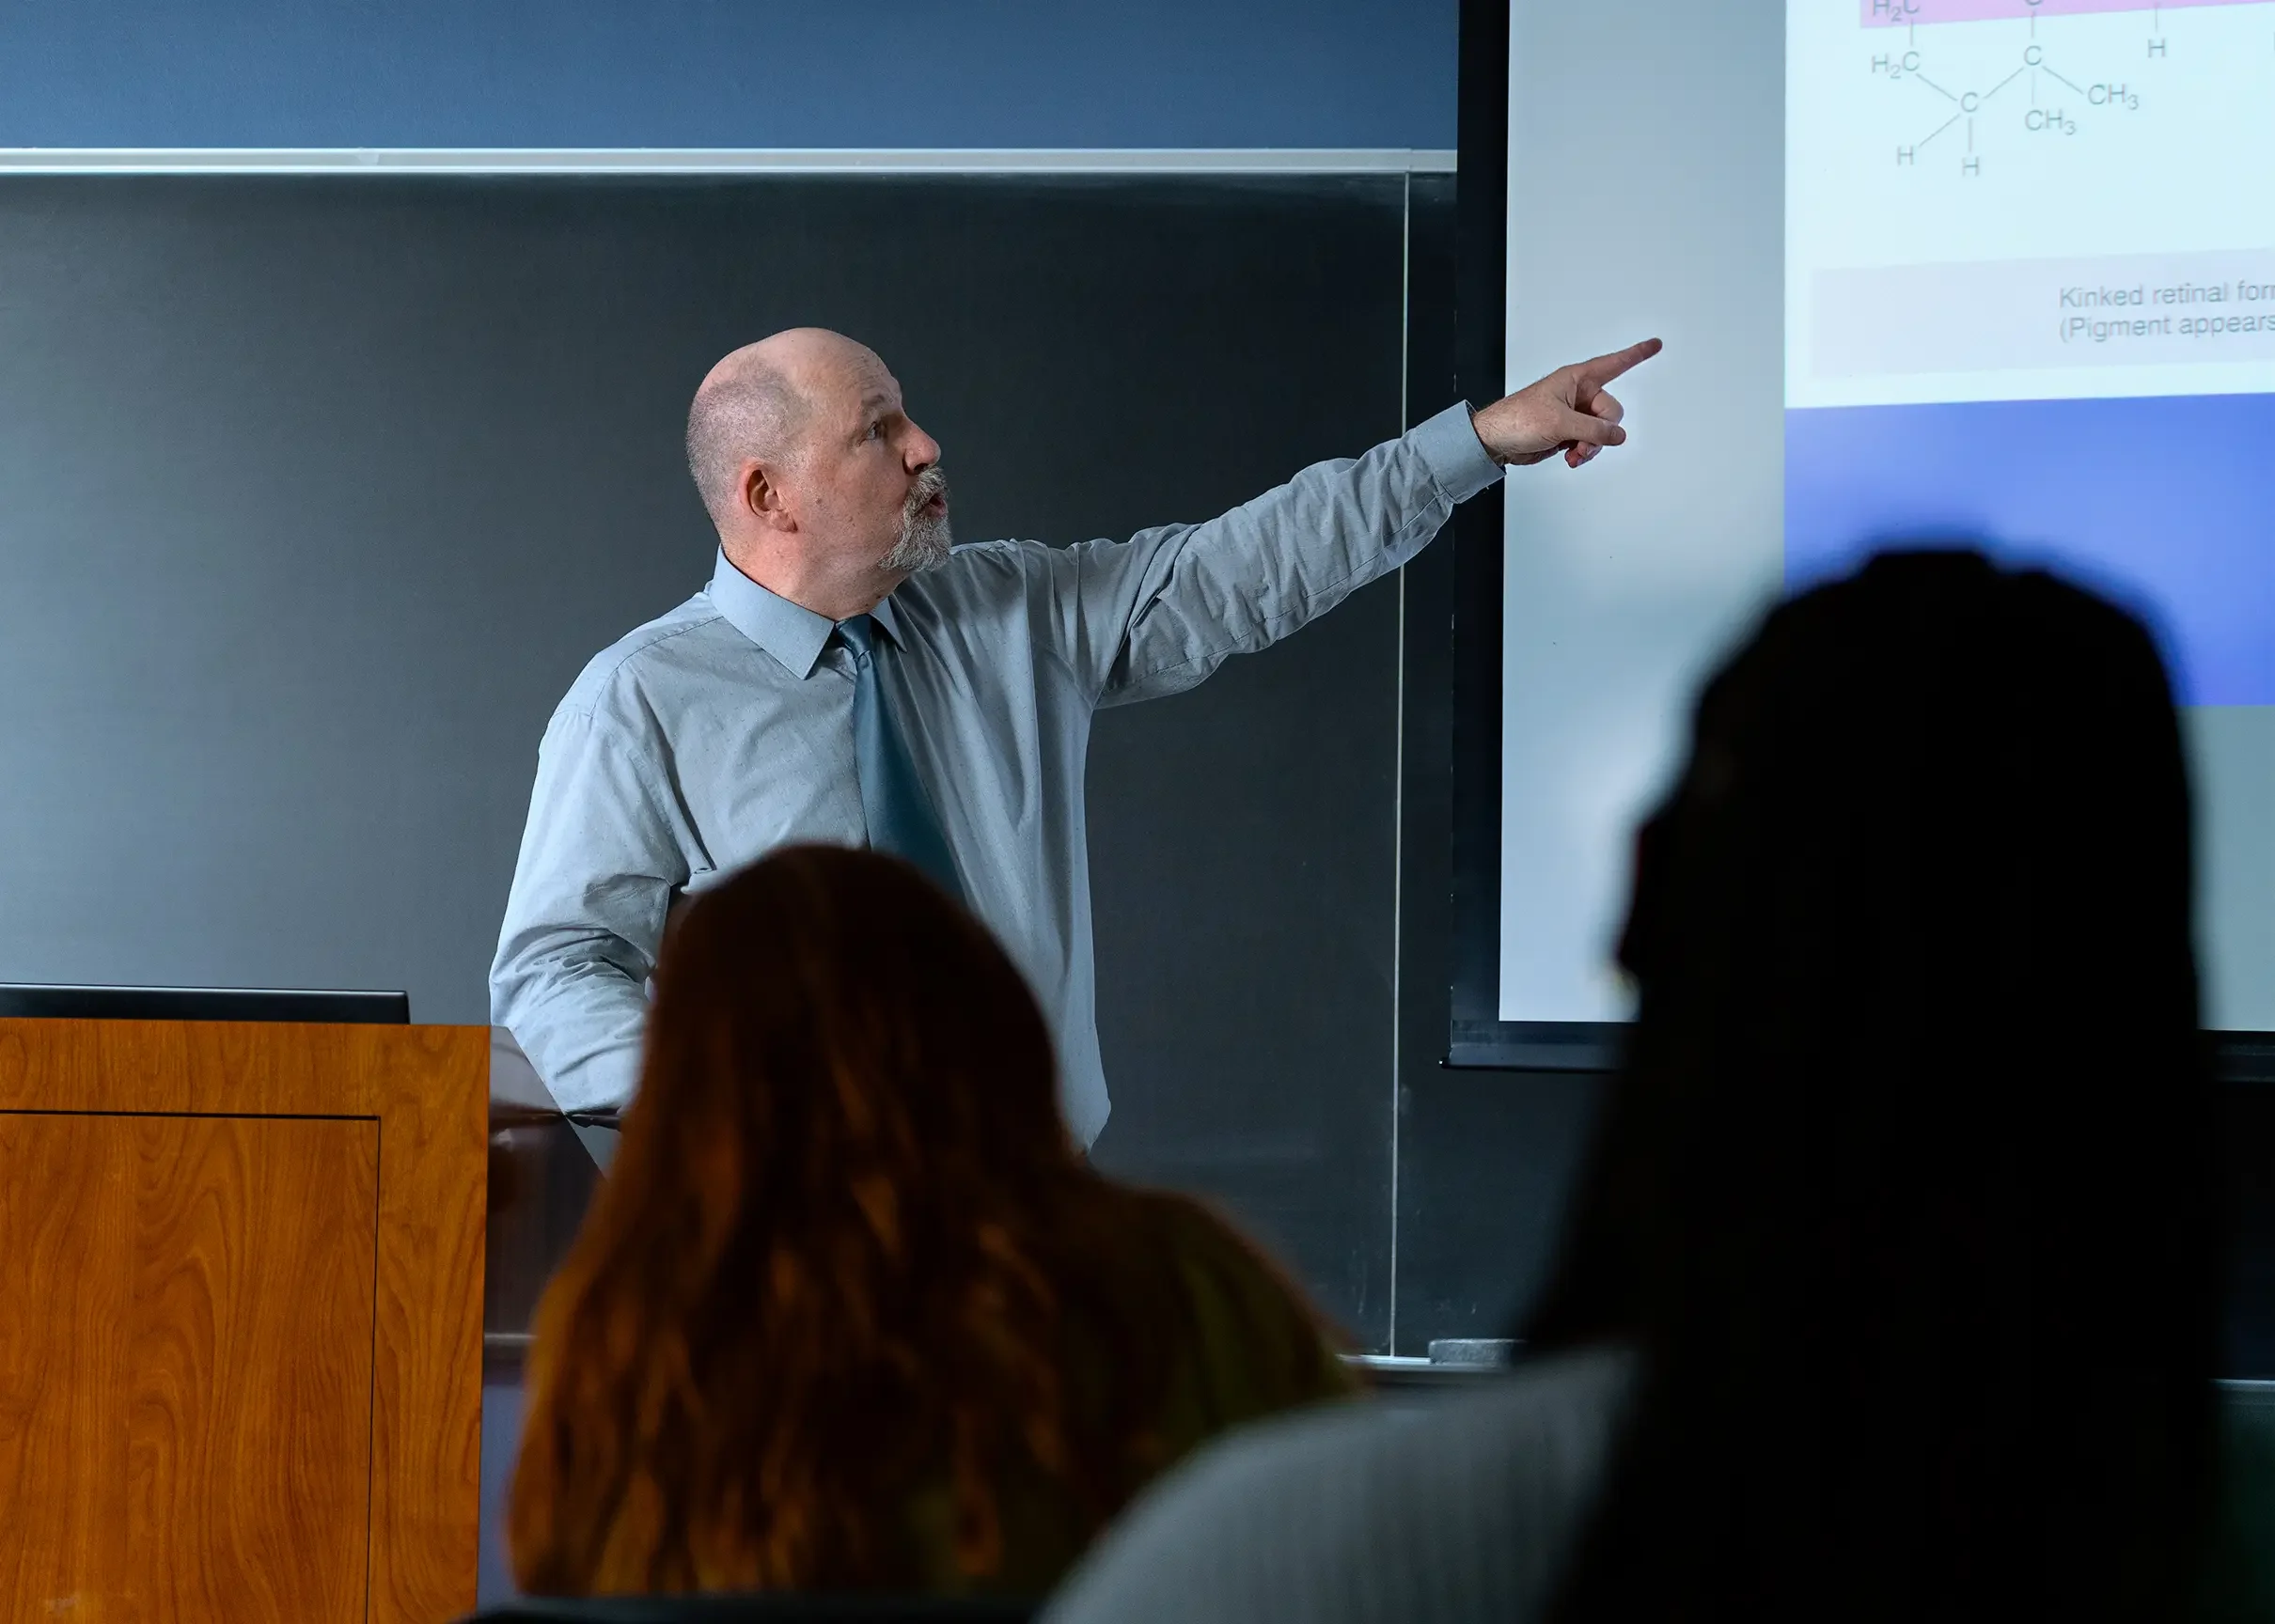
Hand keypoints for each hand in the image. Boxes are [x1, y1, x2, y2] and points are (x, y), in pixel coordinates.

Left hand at [1469, 338, 1662, 469]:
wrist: (1495, 441)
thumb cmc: (1517, 419)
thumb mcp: (1560, 422)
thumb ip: (1593, 429)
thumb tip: (1618, 435)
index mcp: (1576, 379)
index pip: (1614, 364)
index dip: (1636, 354)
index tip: (1655, 344)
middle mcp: (1578, 393)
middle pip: (1611, 412)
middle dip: (1600, 432)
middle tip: (1582, 443)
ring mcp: (1574, 413)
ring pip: (1602, 431)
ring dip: (1591, 446)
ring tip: (1573, 453)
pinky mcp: (1568, 431)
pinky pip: (1590, 441)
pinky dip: (1584, 452)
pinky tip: (1571, 457)